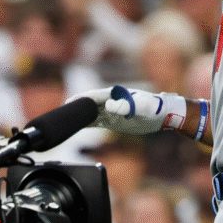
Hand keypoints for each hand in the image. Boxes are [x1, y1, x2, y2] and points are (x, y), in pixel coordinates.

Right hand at [68, 86, 185, 135]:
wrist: (164, 115)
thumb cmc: (155, 107)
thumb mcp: (143, 106)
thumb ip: (127, 105)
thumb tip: (110, 106)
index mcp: (115, 94)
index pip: (93, 96)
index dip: (80, 99)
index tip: (68, 103)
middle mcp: (110, 101)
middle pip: (87, 104)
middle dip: (73, 107)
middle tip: (58, 114)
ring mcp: (110, 111)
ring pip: (88, 113)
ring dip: (77, 117)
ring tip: (62, 122)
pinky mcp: (112, 121)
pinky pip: (94, 122)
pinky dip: (84, 124)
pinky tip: (75, 128)